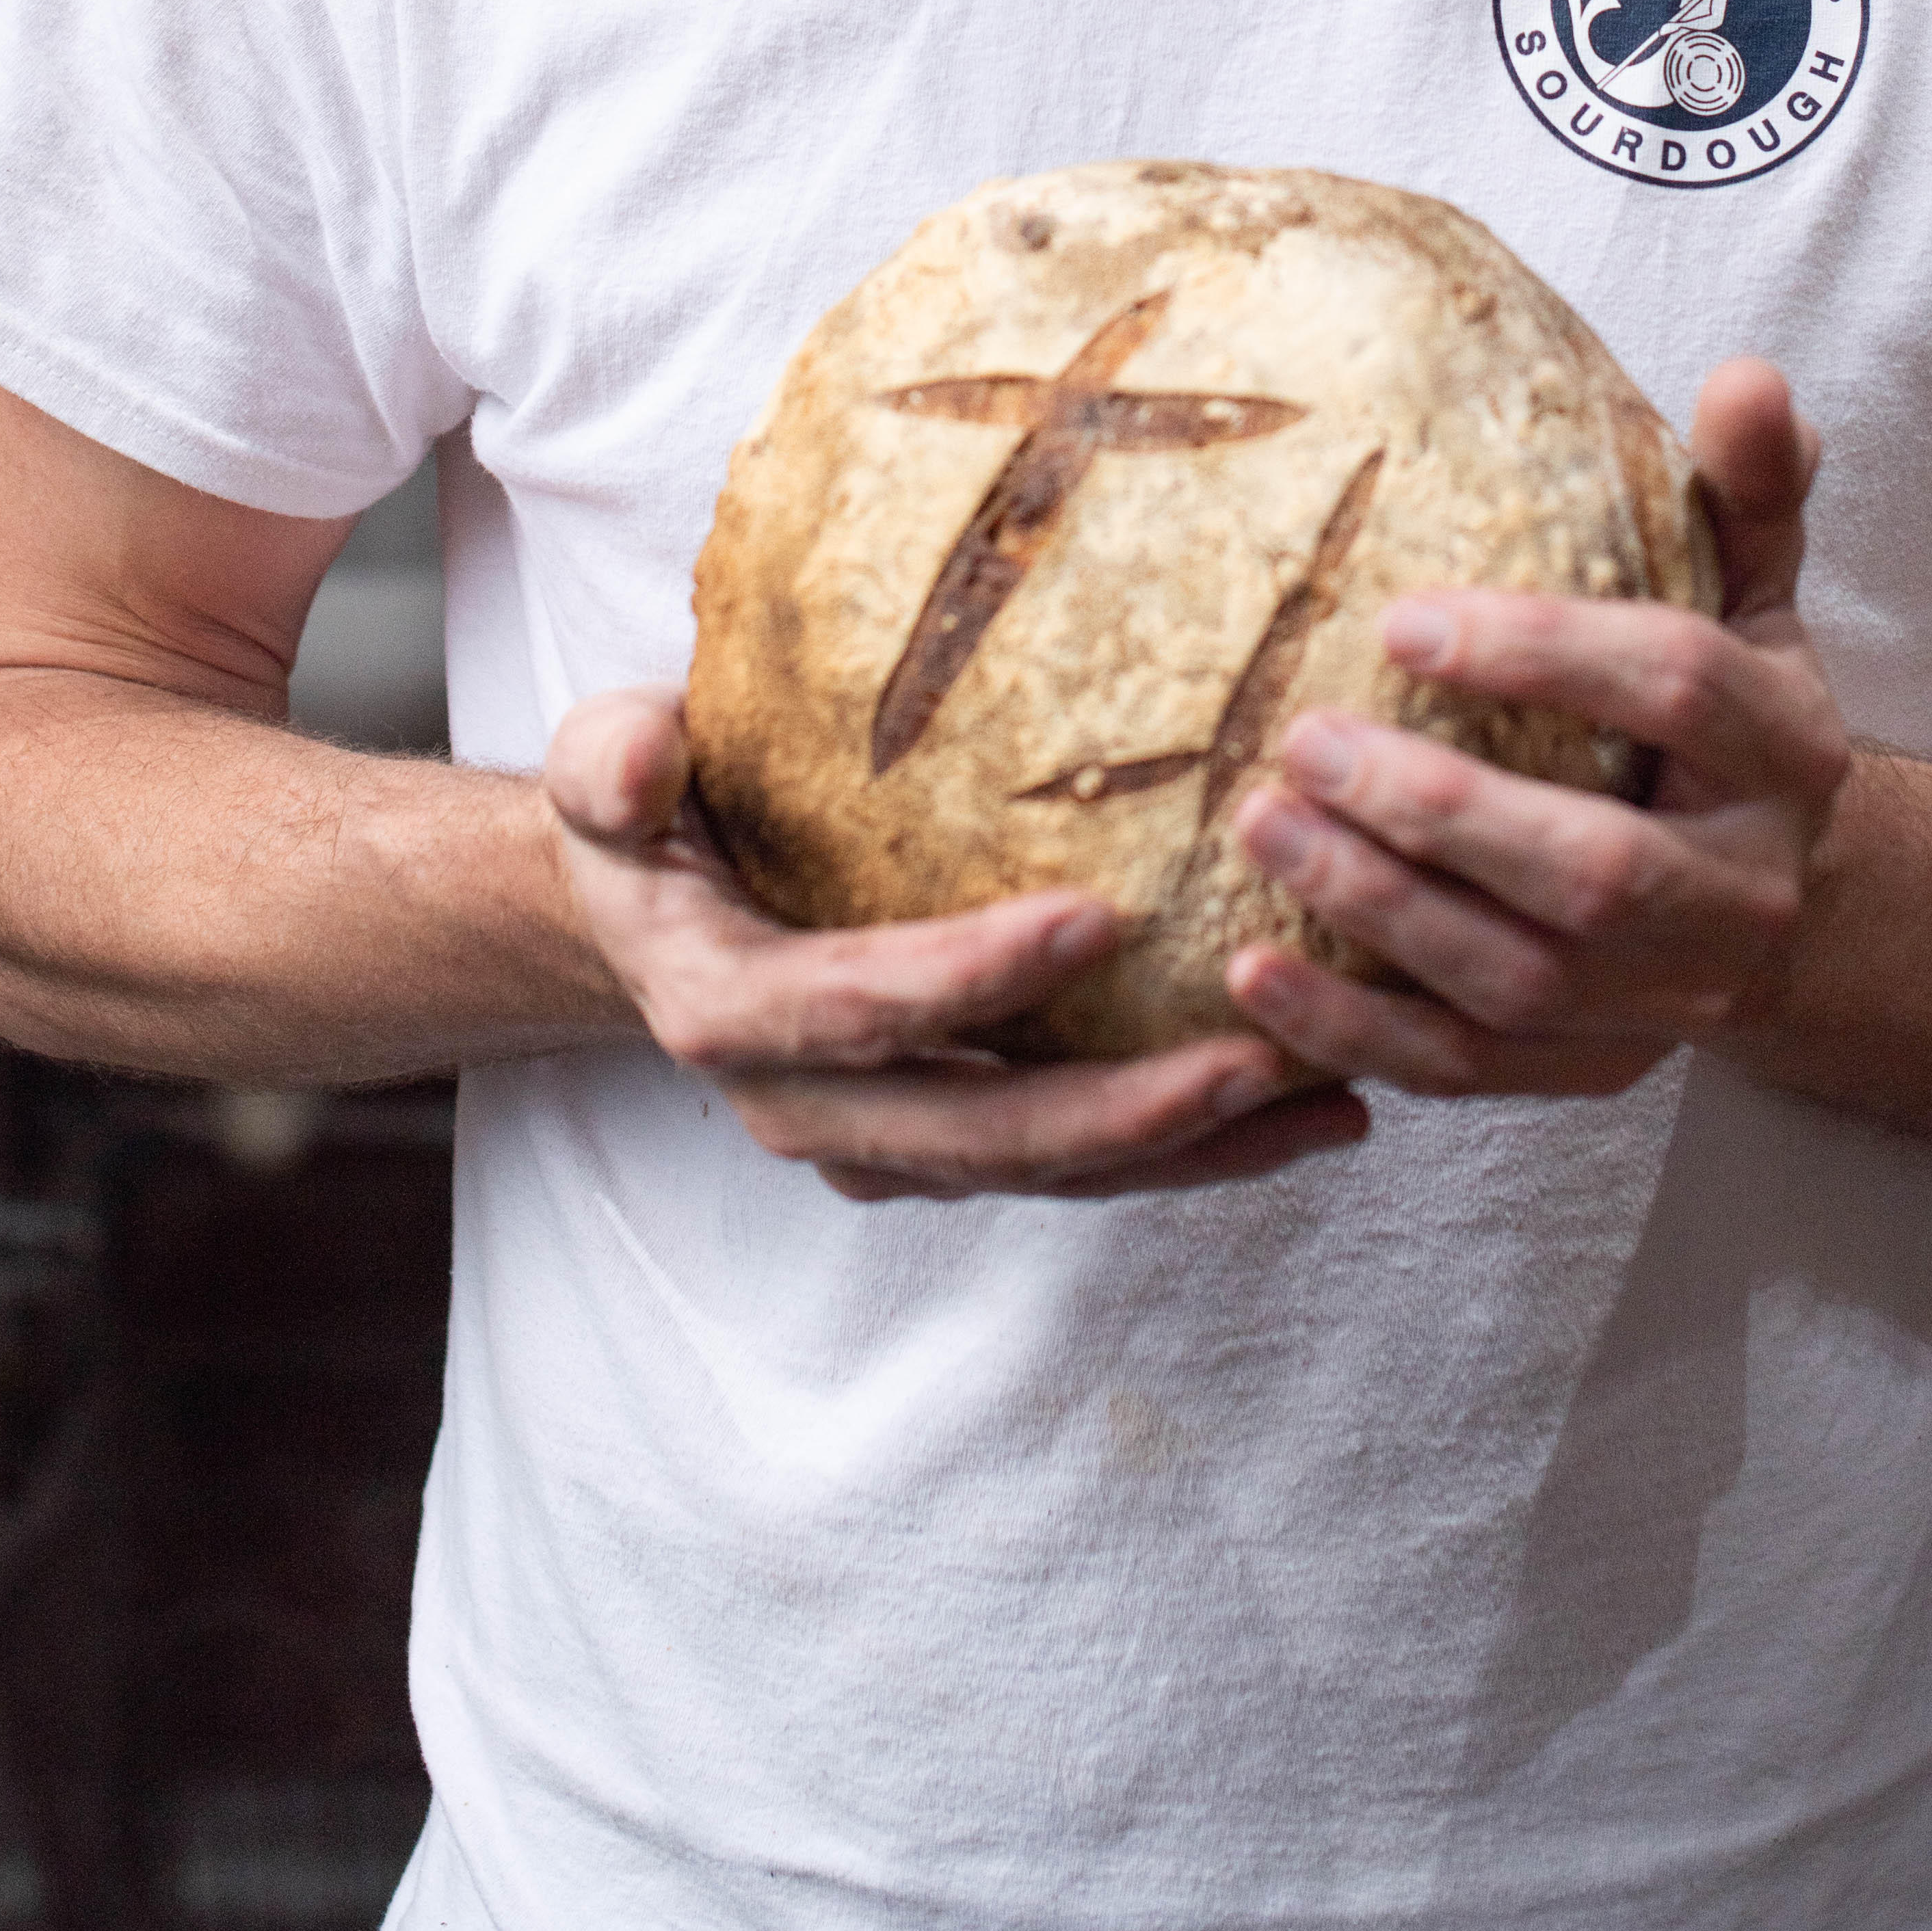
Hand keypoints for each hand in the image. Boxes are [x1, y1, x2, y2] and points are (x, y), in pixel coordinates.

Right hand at [545, 691, 1369, 1202]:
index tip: (1098, 914)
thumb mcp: (602, 764)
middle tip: (1262, 1056)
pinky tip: (1308, 1107)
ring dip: (1190, 1148)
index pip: (858, 1006)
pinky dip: (1191, 1149)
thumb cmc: (646, 814)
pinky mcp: (947, 1146)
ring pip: (1047, 1171)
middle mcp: (806, 1105)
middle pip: (980, 1132)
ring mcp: (883, 1142)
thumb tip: (635, 764)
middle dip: (1124, 1108)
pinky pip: (1075, 1164)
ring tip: (1329, 1097)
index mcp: (727, 1010)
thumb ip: (610, 759)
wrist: (649, 915)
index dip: (969, 978)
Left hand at [1219, 357, 1849, 1098]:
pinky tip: (1253, 973)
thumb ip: (1746, 490)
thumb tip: (1749, 377)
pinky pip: (1470, 1071)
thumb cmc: (1724, 707)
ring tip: (1261, 826)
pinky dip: (1359, 1031)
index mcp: (1792, 752)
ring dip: (1380, 912)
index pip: (1678, 688)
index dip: (1543, 651)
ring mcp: (1675, 1001)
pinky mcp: (1599, 1072)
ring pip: (1522, 978)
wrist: (1784, 895)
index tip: (1400, 617)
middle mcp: (1748, 891)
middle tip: (1301, 737)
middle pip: (1595, 867)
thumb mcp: (1753, 592)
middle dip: (1440, 809)